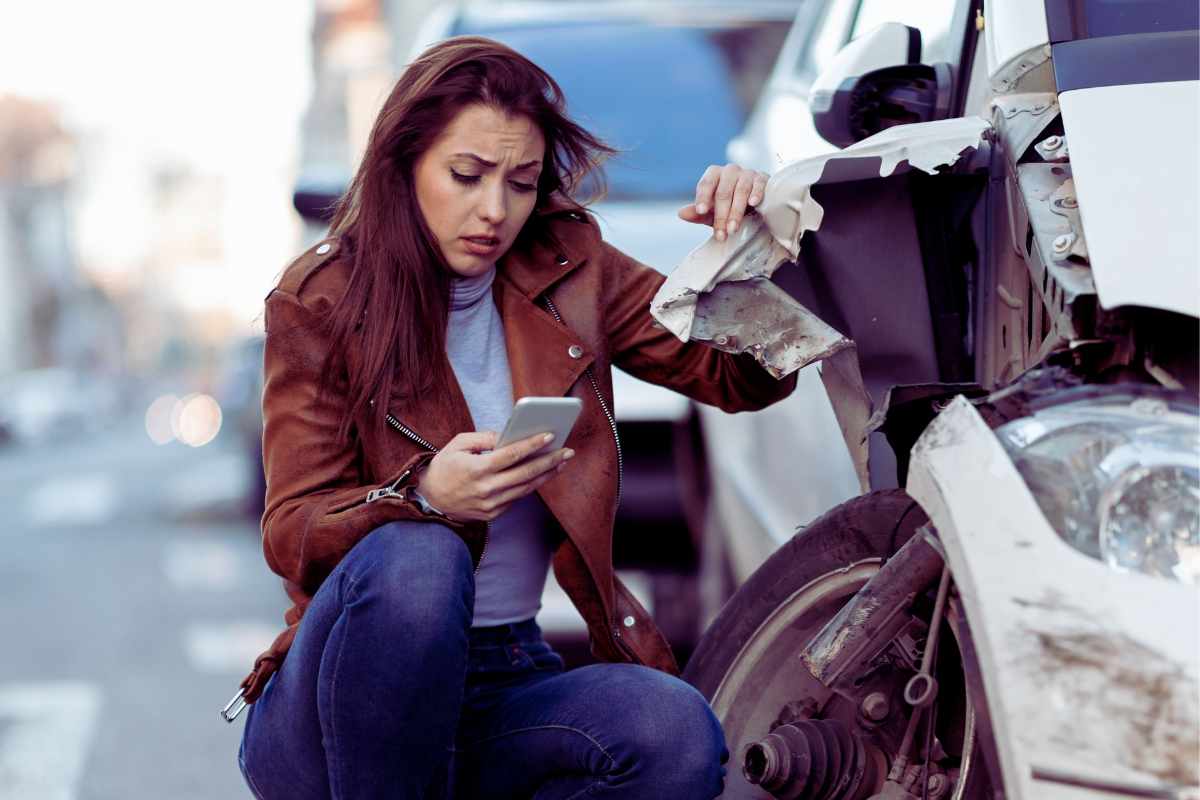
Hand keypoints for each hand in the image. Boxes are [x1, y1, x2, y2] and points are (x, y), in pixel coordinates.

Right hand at [414, 431, 573, 521]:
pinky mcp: (493, 514)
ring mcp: (491, 504)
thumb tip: (509, 436)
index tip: (550, 436)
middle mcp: (486, 489)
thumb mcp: (458, 444)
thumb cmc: (445, 466)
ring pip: (526, 488)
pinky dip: (531, 485)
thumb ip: (484, 439)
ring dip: (546, 475)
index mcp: (477, 469)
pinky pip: (517, 497)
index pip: (511, 455)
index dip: (532, 445)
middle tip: (568, 451)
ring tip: (561, 462)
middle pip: (525, 473)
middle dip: (550, 461)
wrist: (430, 499)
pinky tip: (543, 474)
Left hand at [677, 164, 768, 241]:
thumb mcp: (712, 214)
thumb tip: (681, 214)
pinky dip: (756, 193)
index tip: (700, 211)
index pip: (706, 184)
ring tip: (733, 229)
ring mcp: (747, 173)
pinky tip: (753, 203)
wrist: (755, 207)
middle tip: (721, 234)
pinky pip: (759, 184)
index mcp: (714, 175)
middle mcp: (730, 171)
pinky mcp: (763, 178)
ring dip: (736, 211)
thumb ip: (698, 214)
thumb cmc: (729, 208)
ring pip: (740, 190)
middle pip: (723, 192)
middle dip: (721, 215)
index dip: (703, 197)